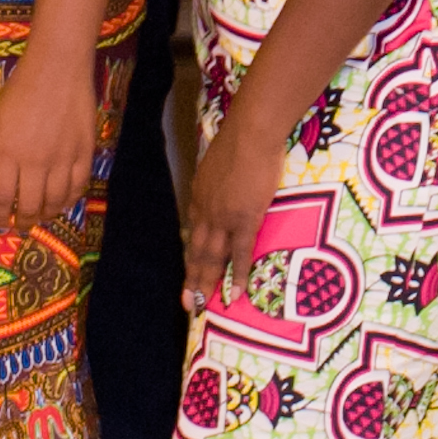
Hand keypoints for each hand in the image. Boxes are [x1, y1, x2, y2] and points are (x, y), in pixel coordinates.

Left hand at [0, 49, 101, 229]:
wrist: (59, 68)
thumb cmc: (21, 88)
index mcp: (10, 153)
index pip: (4, 196)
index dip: (1, 216)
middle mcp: (36, 161)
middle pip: (31, 204)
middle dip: (24, 221)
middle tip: (21, 228)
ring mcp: (63, 158)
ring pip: (56, 200)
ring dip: (47, 214)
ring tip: (41, 218)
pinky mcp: (84, 152)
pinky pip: (79, 185)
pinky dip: (70, 199)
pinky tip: (63, 203)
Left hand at [181, 107, 283, 309]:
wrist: (250, 134)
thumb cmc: (240, 142)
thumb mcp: (218, 164)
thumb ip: (219, 180)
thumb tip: (226, 185)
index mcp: (200, 196)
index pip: (193, 232)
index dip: (191, 254)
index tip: (190, 270)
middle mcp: (206, 211)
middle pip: (196, 250)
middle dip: (192, 277)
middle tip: (187, 302)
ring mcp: (224, 218)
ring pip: (212, 257)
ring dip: (206, 282)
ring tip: (203, 304)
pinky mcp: (245, 220)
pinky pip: (240, 253)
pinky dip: (238, 274)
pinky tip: (235, 292)